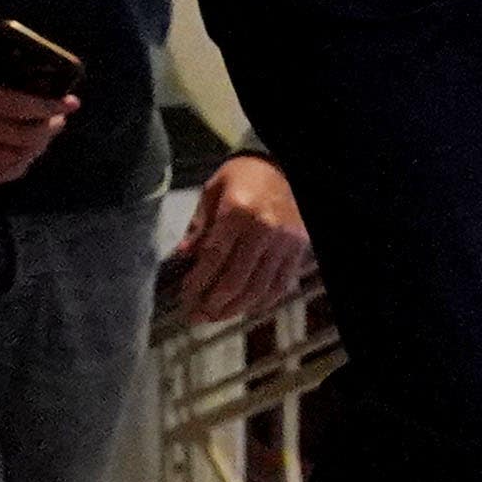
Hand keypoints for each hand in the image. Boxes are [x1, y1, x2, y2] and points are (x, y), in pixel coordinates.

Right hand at [0, 15, 74, 184]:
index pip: (21, 107)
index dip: (50, 106)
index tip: (71, 102)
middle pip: (22, 136)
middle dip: (49, 128)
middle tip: (60, 115)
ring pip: (10, 159)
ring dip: (35, 150)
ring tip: (46, 135)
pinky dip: (12, 170)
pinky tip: (23, 160)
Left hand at [161, 153, 312, 327]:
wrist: (282, 164)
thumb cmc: (244, 175)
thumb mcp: (214, 190)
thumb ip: (200, 225)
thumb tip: (183, 256)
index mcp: (238, 211)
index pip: (214, 257)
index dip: (198, 282)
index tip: (185, 296)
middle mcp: (264, 228)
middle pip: (236, 279)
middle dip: (212, 303)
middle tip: (196, 315)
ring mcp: (284, 242)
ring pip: (258, 289)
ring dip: (234, 309)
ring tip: (215, 316)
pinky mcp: (297, 249)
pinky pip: (280, 285)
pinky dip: (261, 302)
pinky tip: (244, 309)